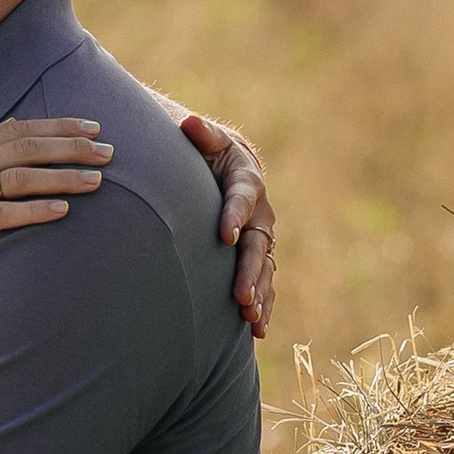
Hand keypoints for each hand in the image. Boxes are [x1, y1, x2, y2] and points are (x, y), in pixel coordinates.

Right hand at [0, 119, 112, 291]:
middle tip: (108, 150)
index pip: (15, 129)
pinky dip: (35, 211)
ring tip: (98, 180)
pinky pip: (0, 214)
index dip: (56, 126)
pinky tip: (62, 211)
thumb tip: (4, 148)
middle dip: (70, 147)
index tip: (91, 126)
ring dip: (62, 176)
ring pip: (18, 177)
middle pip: (24, 147)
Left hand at [179, 113, 274, 338]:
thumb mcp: (208, 141)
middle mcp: (260, 214)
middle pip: (257, 244)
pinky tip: (258, 330)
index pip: (241, 199)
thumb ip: (200, 135)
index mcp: (246, 183)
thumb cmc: (211, 155)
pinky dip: (264, 305)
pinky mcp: (258, 257)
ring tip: (249, 317)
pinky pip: (265, 282)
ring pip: (264, 269)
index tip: (224, 236)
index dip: (233, 216)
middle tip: (239, 296)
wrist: (231, 170)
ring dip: (259, 294)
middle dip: (249, 271)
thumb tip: (187, 123)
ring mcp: (261, 238)